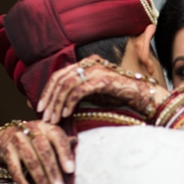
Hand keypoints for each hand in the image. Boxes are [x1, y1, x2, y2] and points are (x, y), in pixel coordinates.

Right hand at [0, 121, 75, 183]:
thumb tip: (76, 143)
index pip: (58, 139)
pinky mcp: (7, 152)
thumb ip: (61, 141)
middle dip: (53, 173)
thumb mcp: (48, 136)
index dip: (64, 154)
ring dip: (41, 182)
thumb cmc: (35, 139)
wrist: (5, 136)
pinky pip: (15, 170)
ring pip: (31, 163)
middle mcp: (31, 131)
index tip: (70, 171)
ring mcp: (18, 141)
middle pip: (44, 152)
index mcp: (46, 127)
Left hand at [37, 55, 169, 123]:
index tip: (41, 107)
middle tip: (45, 116)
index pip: (59, 75)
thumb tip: (54, 105)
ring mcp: (97, 70)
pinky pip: (79, 91)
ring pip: (67, 85)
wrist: (142, 96)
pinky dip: (70, 103)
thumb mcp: (94, 94)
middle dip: (50, 99)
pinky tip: (67, 114)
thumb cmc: (119, 96)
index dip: (47, 91)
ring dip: (58, 104)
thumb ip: (76, 94)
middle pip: (60, 79)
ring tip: (55, 119)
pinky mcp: (103, 79)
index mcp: (86, 64)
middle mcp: (90, 63)